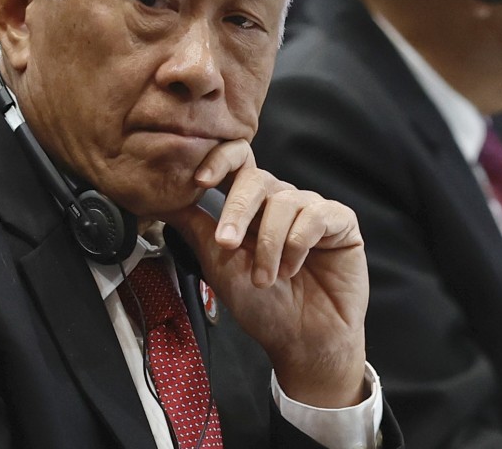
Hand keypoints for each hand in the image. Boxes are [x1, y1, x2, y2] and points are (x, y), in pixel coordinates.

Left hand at [164, 139, 367, 408]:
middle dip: (238, 210)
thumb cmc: (262, 306)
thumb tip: (161, 198)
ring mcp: (312, 208)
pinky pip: (317, 215)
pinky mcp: (341, 222)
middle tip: (227, 244)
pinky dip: (299, 244)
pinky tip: (295, 268)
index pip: (237, 163)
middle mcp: (281, 201)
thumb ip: (196, 227)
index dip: (219, 160)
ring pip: (285, 201)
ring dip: (269, 245)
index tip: (199, 180)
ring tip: (267, 279)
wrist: (302, 341)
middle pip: (257, 178)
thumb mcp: (219, 264)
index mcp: (251, 206)